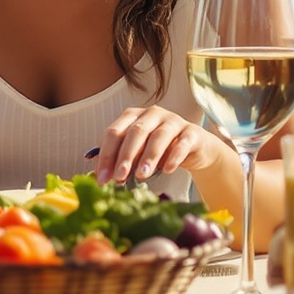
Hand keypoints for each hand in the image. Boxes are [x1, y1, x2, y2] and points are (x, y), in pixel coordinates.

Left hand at [94, 106, 223, 186]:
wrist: (194, 149)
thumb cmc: (159, 151)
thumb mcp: (138, 155)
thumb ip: (120, 162)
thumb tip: (99, 179)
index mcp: (133, 116)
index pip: (114, 132)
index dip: (106, 155)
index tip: (102, 179)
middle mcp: (152, 114)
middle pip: (136, 132)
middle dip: (126, 156)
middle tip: (119, 177)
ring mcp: (173, 121)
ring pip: (159, 136)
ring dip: (149, 156)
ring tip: (142, 176)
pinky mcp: (192, 132)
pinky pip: (183, 142)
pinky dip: (174, 156)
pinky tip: (168, 170)